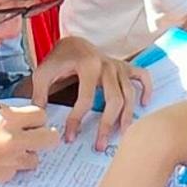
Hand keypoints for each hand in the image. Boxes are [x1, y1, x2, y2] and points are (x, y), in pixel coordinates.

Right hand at [0, 102, 57, 182]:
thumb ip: (9, 115)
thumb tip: (25, 118)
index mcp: (7, 119)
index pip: (41, 115)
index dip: (36, 117)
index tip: (31, 120)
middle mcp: (13, 140)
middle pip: (50, 138)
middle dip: (45, 135)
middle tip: (36, 135)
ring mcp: (11, 160)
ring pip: (36, 158)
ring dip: (28, 153)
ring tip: (12, 149)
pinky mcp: (5, 176)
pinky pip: (19, 170)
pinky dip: (13, 165)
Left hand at [27, 35, 152, 149]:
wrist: (73, 41)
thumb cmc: (59, 58)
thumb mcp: (43, 73)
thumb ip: (40, 94)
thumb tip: (40, 118)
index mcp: (88, 66)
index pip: (85, 99)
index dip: (77, 120)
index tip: (70, 137)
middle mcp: (107, 65)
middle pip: (114, 100)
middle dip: (107, 125)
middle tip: (99, 145)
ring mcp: (118, 66)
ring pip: (129, 94)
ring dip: (127, 116)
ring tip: (121, 136)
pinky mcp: (125, 66)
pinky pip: (142, 76)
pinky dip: (146, 89)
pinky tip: (143, 104)